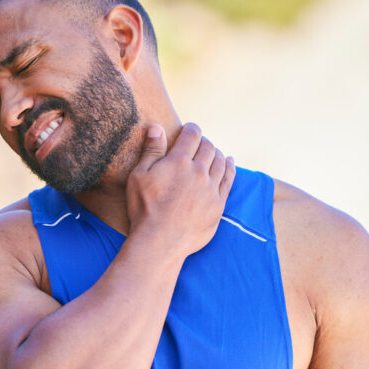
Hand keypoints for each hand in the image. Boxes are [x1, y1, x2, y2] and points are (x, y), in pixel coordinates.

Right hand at [125, 122, 235, 257]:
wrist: (160, 242)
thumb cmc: (144, 209)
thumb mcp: (139, 176)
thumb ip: (151, 150)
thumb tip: (156, 127)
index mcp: (179, 161)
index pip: (192, 135)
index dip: (191, 128)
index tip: (190, 129)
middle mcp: (199, 172)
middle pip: (208, 148)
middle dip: (203, 142)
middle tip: (198, 144)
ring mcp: (211, 189)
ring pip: (220, 162)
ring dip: (217, 153)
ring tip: (212, 152)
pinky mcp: (218, 205)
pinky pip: (229, 180)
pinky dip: (230, 168)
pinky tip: (230, 162)